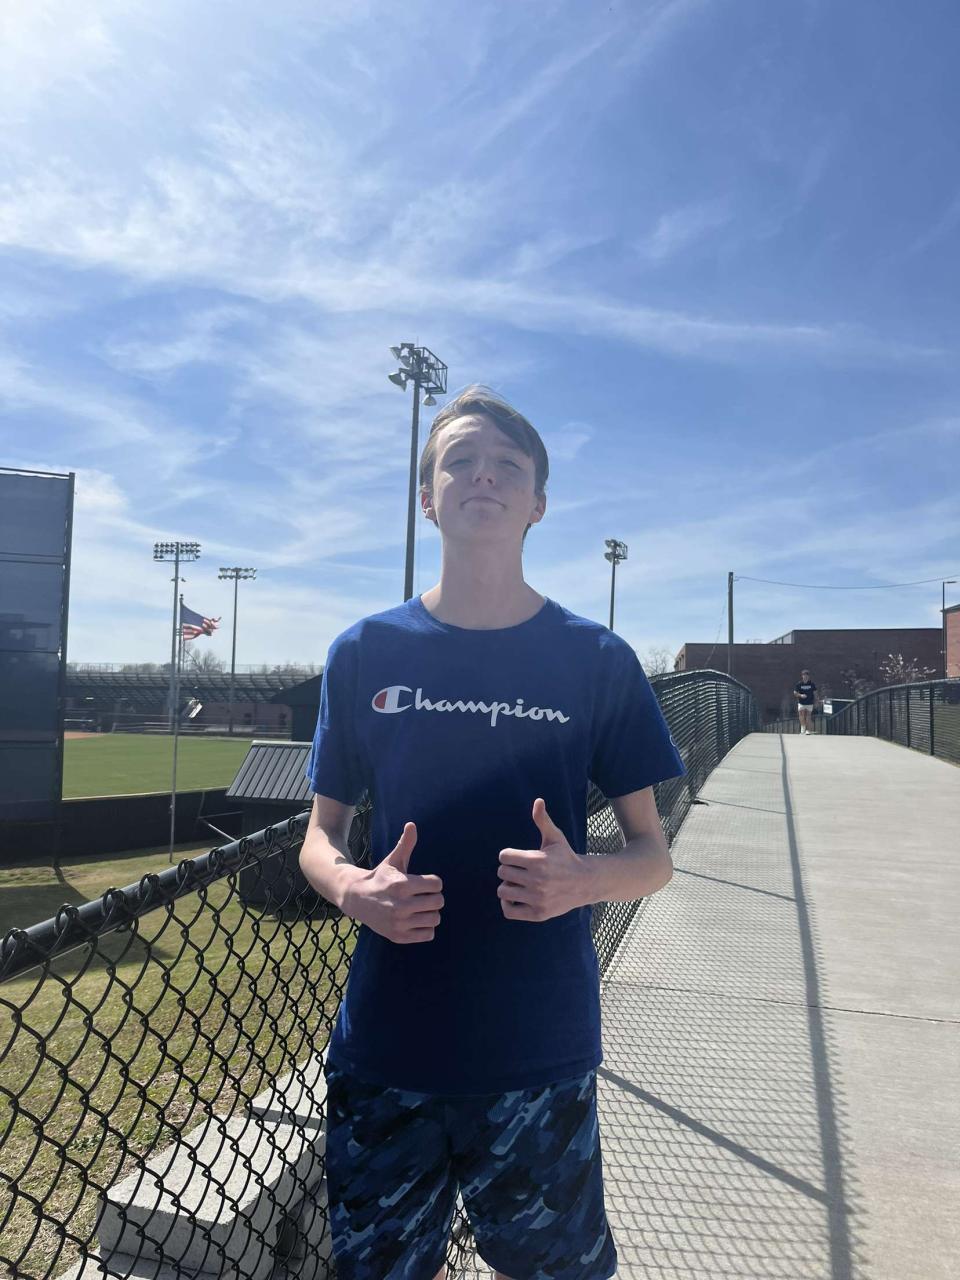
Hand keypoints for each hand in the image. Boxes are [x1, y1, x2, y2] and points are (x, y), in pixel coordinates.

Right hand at [343, 823, 443, 943]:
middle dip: (434, 897)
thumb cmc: (380, 878)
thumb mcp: (392, 861)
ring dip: (431, 913)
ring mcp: (399, 923)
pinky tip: (416, 920)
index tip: (424, 883)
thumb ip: (405, 844)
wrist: (357, 899)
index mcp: (401, 884)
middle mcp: (400, 905)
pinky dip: (426, 928)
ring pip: (435, 919)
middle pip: (438, 902)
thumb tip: (412, 824)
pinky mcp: (398, 936)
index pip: (437, 884)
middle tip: (423, 896)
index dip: (433, 882)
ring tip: (420, 908)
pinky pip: (428, 935)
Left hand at [497, 798, 587, 921]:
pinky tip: (516, 898)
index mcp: (538, 860)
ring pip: (503, 892)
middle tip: (519, 871)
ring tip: (518, 884)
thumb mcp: (555, 838)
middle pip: (502, 873)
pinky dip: (507, 905)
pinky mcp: (538, 913)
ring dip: (508, 887)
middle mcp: (537, 880)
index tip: (517, 858)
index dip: (508, 855)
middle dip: (508, 870)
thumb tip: (538, 801)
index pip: (504, 856)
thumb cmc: (565, 858)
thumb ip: (543, 820)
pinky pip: (509, 911)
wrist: (585, 883)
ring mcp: (538, 898)